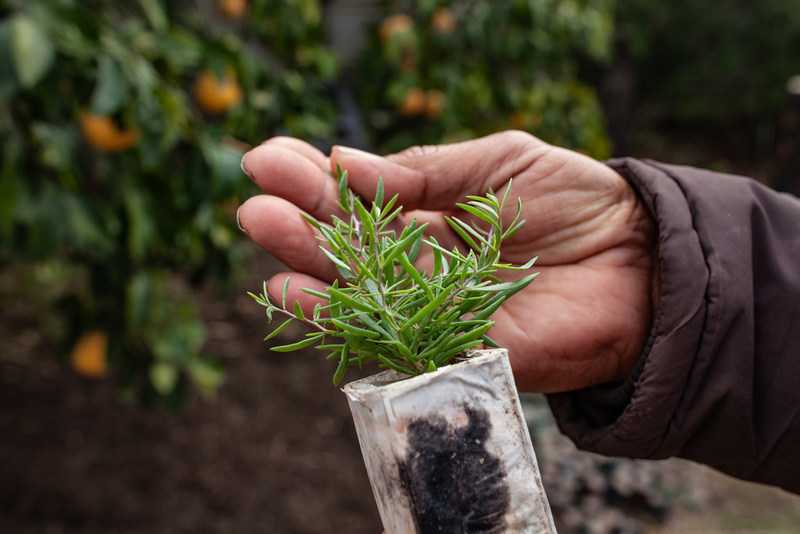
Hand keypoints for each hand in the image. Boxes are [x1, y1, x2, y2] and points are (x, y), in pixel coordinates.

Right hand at [237, 131, 653, 392]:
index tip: (270, 157)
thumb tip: (347, 163)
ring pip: (353, 286)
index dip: (313, 177)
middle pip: (347, 242)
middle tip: (255, 196)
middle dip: (299, 218)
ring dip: (303, 261)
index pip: (358, 196)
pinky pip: (383, 333)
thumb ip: (428, 171)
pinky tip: (292, 291)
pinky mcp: (447, 344)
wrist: (642, 261)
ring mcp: (429, 303)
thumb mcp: (499, 161)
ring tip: (262, 228)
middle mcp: (421, 260)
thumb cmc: (576, 202)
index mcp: (430, 212)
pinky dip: (333, 317)